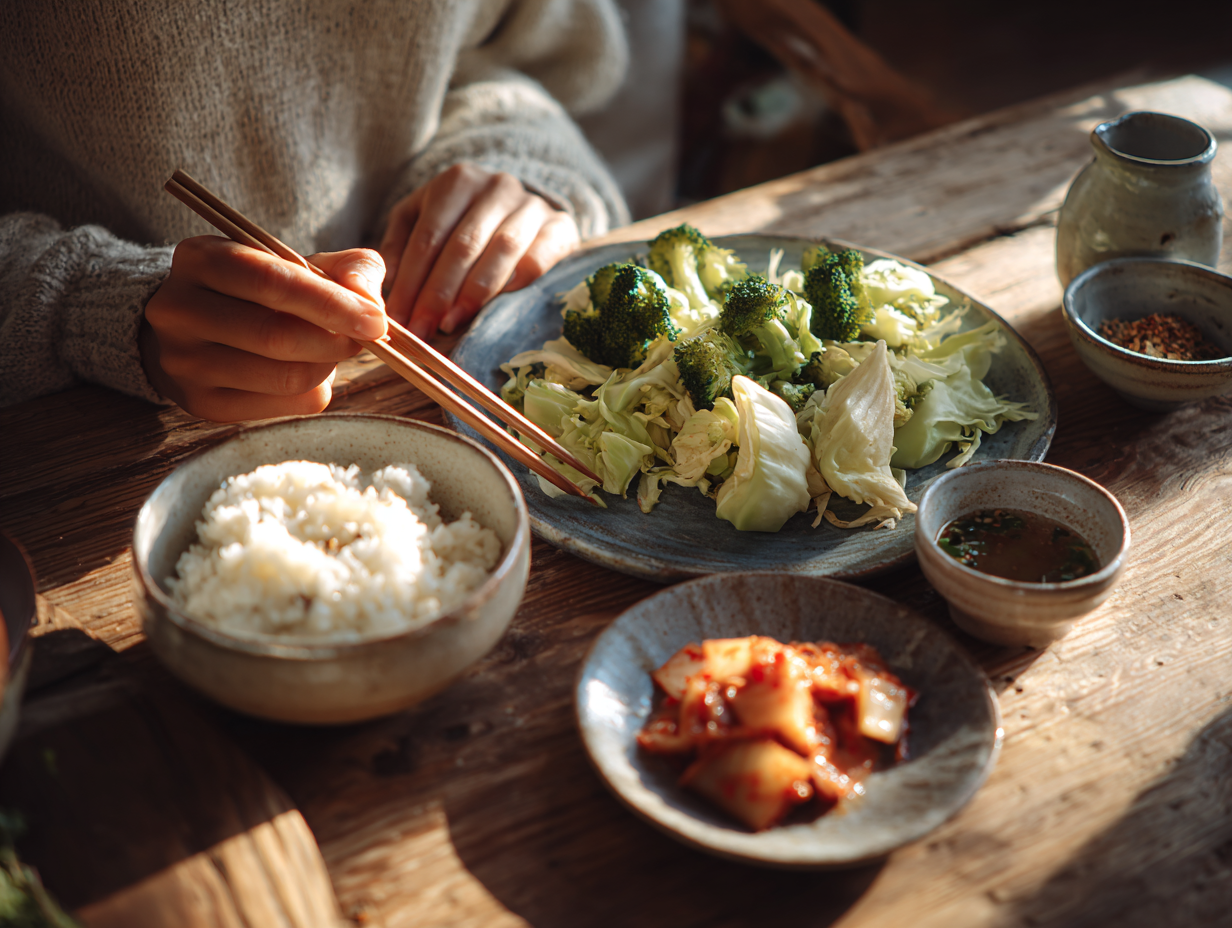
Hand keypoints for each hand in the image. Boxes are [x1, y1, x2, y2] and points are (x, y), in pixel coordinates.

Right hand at [140, 237, 387, 421]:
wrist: (200, 329)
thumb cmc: (263, 292)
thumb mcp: (300, 262)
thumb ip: (347, 268)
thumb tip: (369, 300)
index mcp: (201, 258)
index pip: (271, 280)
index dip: (331, 302)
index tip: (376, 320)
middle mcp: (179, 309)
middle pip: (276, 335)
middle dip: (335, 341)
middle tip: (362, 341)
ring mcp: (184, 361)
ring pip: (282, 376)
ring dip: (327, 368)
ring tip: (333, 352)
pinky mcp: (200, 403)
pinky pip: (279, 407)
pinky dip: (311, 391)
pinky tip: (310, 374)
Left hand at [379, 163, 579, 338]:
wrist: (523, 207)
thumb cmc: (464, 220)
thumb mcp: (424, 219)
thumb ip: (401, 245)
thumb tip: (387, 282)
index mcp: (457, 182)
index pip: (428, 237)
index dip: (411, 281)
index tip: (398, 319)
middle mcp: (496, 186)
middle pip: (462, 245)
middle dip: (438, 293)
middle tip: (421, 330)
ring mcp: (532, 205)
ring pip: (500, 251)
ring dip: (473, 293)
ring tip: (451, 324)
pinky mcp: (560, 228)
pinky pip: (537, 258)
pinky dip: (516, 283)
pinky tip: (495, 307)